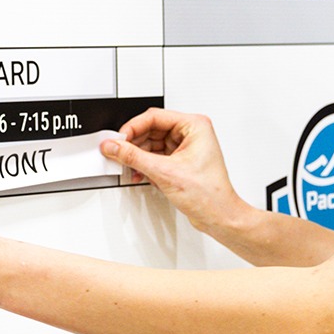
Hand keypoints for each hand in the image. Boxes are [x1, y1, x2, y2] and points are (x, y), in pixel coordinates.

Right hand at [102, 107, 249, 237]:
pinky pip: (156, 156)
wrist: (219, 217)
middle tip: (117, 152)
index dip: (133, 128)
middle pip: (151, 129)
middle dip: (134, 143)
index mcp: (194, 126)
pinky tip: (138, 173)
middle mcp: (191, 134)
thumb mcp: (165, 172)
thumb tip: (114, 146)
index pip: (154, 117)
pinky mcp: (180, 162)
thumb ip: (134, 157)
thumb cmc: (209, 194)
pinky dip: (145, 164)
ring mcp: (186, 148)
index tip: (118, 139)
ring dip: (138, 156)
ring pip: (152, 143)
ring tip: (128, 166)